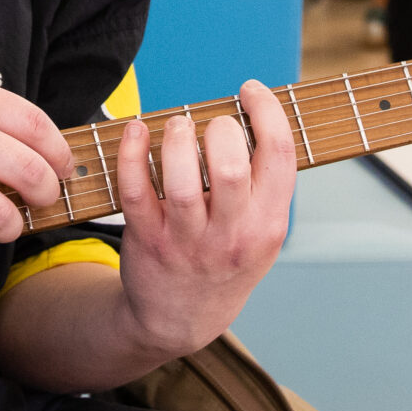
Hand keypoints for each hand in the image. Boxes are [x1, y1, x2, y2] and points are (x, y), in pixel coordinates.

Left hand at [106, 82, 296, 358]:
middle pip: (232, 167)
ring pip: (182, 180)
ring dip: (177, 138)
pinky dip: (131, 154)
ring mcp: (187, 240)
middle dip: (222, 128)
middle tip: (212, 124)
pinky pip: (135, 190)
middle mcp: (231, 235)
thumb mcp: (262, 233)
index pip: (280, 156)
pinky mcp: (147, 239)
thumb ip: (266, 185)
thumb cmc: (225, 261)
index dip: (267, 111)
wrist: (180, 319)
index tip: (250, 91)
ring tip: (177, 125)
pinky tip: (135, 131)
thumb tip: (254, 115)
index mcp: (268, 224)